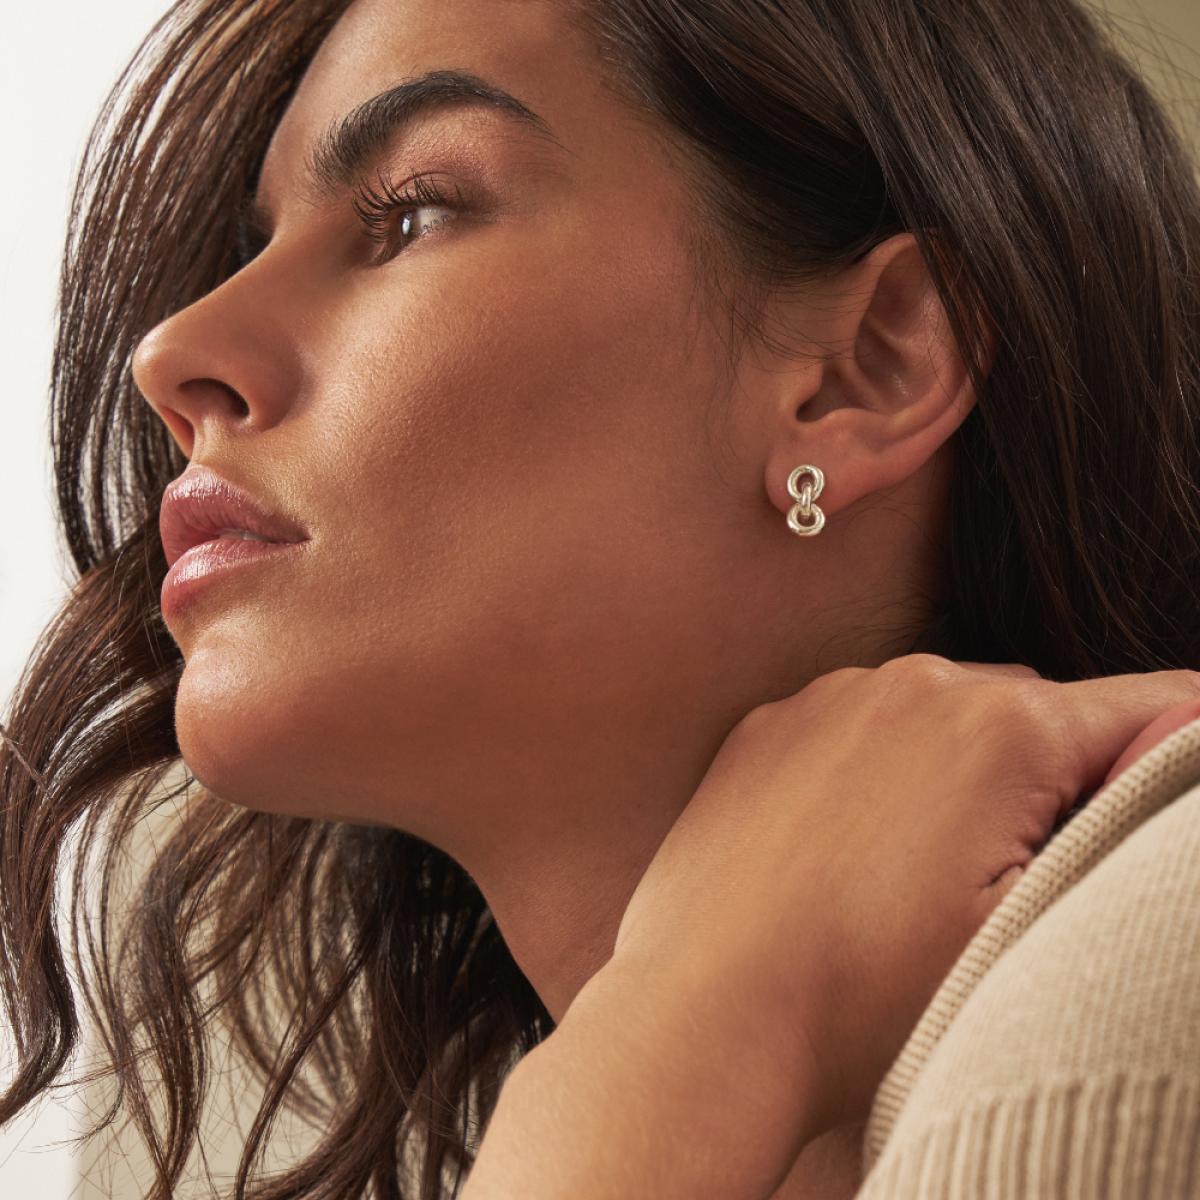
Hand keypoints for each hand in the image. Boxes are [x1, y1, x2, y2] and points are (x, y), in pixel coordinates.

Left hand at [605, 655, 1199, 1145]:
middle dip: (1050, 773)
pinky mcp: (769, 724)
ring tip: (920, 871)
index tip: (1149, 803)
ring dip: (959, 768)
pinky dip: (876, 766)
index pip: (1144, 705)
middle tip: (1015, 872)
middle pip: (1036, 713)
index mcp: (1001, 725)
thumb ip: (1123, 803)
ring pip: (942, 715)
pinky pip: (858, 726)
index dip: (1167, 753)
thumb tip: (1186, 720)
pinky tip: (850, 848)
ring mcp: (830, 697)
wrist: (710, 1015)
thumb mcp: (1030, 919)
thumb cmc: (869, 995)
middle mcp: (915, 682)